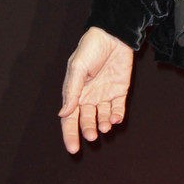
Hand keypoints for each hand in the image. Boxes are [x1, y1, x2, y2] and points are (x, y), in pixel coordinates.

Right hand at [58, 27, 134, 153]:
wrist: (113, 34)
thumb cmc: (90, 48)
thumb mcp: (77, 67)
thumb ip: (72, 91)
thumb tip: (63, 114)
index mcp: (75, 92)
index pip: (69, 119)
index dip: (70, 134)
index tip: (73, 149)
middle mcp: (89, 97)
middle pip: (86, 120)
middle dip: (88, 130)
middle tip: (92, 136)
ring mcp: (105, 95)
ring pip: (102, 118)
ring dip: (103, 125)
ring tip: (104, 128)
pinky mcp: (120, 91)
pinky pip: (118, 109)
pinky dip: (116, 116)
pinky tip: (115, 119)